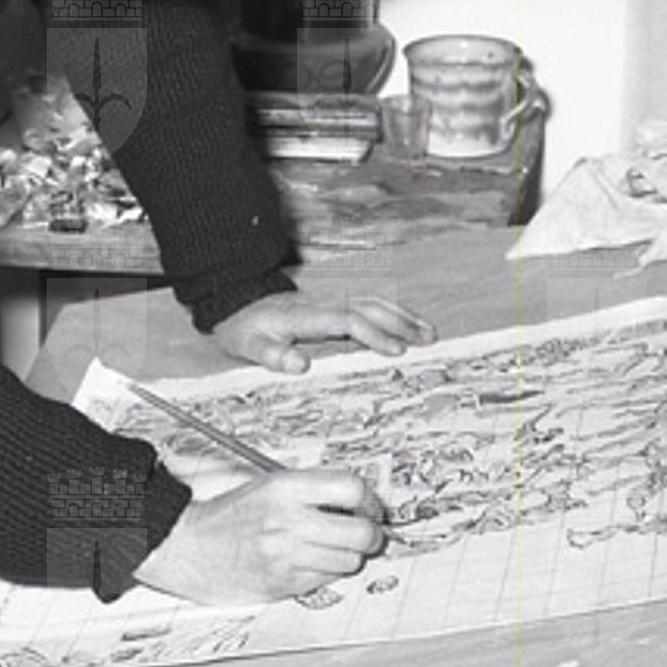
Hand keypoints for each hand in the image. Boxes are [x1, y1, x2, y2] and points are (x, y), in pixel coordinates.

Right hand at [133, 472, 384, 603]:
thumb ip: (312, 490)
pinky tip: (308, 561)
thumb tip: (358, 500)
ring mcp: (286, 556)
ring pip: (349, 560)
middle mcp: (287, 521)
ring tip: (331, 548)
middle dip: (371, 534)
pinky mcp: (283, 583)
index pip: (351, 488)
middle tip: (366, 532)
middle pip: (361, 531)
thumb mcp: (268, 486)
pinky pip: (327, 579)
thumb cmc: (228, 515)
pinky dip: (325, 571)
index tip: (369, 507)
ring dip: (347, 555)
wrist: (187, 546)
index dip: (369, 500)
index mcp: (284, 488)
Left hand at [209, 292, 435, 374]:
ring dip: (402, 315)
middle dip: (401, 322)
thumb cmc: (245, 328)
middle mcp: (322, 304)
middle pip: (368, 307)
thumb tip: (299, 365)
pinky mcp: (332, 303)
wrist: (237, 303)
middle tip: (429, 340)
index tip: (397, 351)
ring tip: (429, 331)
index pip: (347, 321)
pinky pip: (367, 303)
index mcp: (305, 316)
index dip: (374, 334)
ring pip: (372, 301)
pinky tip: (407, 322)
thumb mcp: (248, 346)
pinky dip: (392, 311)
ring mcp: (329, 300)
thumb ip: (272, 356)